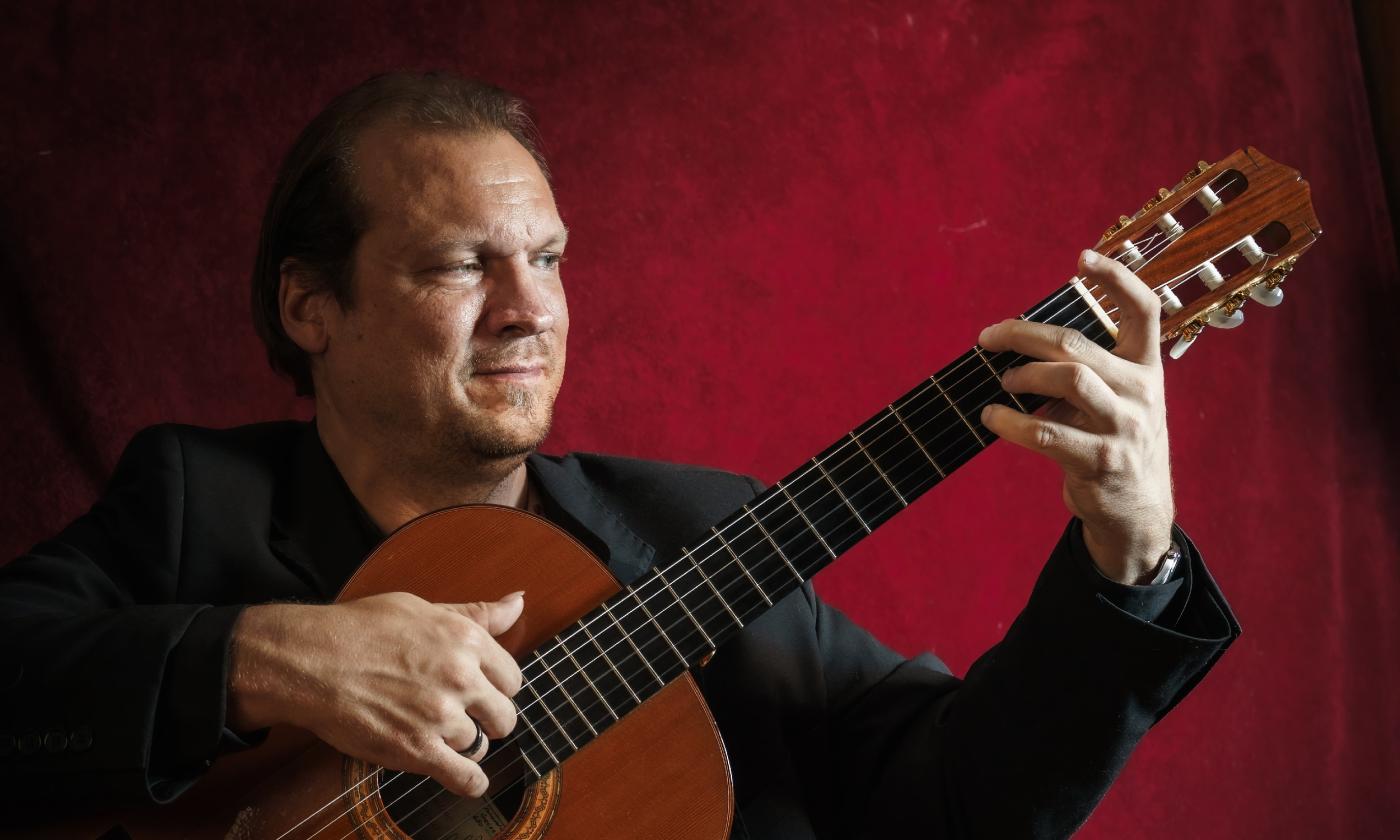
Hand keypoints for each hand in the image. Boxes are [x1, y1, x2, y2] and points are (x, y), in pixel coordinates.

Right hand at [228, 590, 524, 797]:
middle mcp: (461, 677)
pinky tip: (468, 779)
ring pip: (479, 744)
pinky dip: (470, 782)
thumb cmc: (360, 629)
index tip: (482, 692)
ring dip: (464, 744)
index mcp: (466, 640)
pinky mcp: (417, 749)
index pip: (511, 678)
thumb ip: (476, 613)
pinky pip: (465, 777)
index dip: (496, 688)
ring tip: (439, 734)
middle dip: (489, 719)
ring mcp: (441, 716)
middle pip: (504, 715)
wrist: (311, 660)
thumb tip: (518, 602)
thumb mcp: (424, 608)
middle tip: (467, 717)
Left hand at [978, 249, 1174, 583]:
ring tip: (1001, 382)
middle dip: (1023, 334)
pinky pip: (1047, 432)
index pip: (1144, 310)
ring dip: (1022, 375)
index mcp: (1147, 369)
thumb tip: (1017, 351)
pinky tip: (990, 417)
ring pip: (1068, 378)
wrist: (1137, 514)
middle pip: (1077, 344)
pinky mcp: (1101, 461)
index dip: (1116, 278)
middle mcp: (1141, 392)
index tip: (1083, 258)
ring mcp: (1125, 428)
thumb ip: (1083, 372)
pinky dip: (1010, 421)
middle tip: (988, 337)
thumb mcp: (1115, 403)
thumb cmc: (1113, 445)